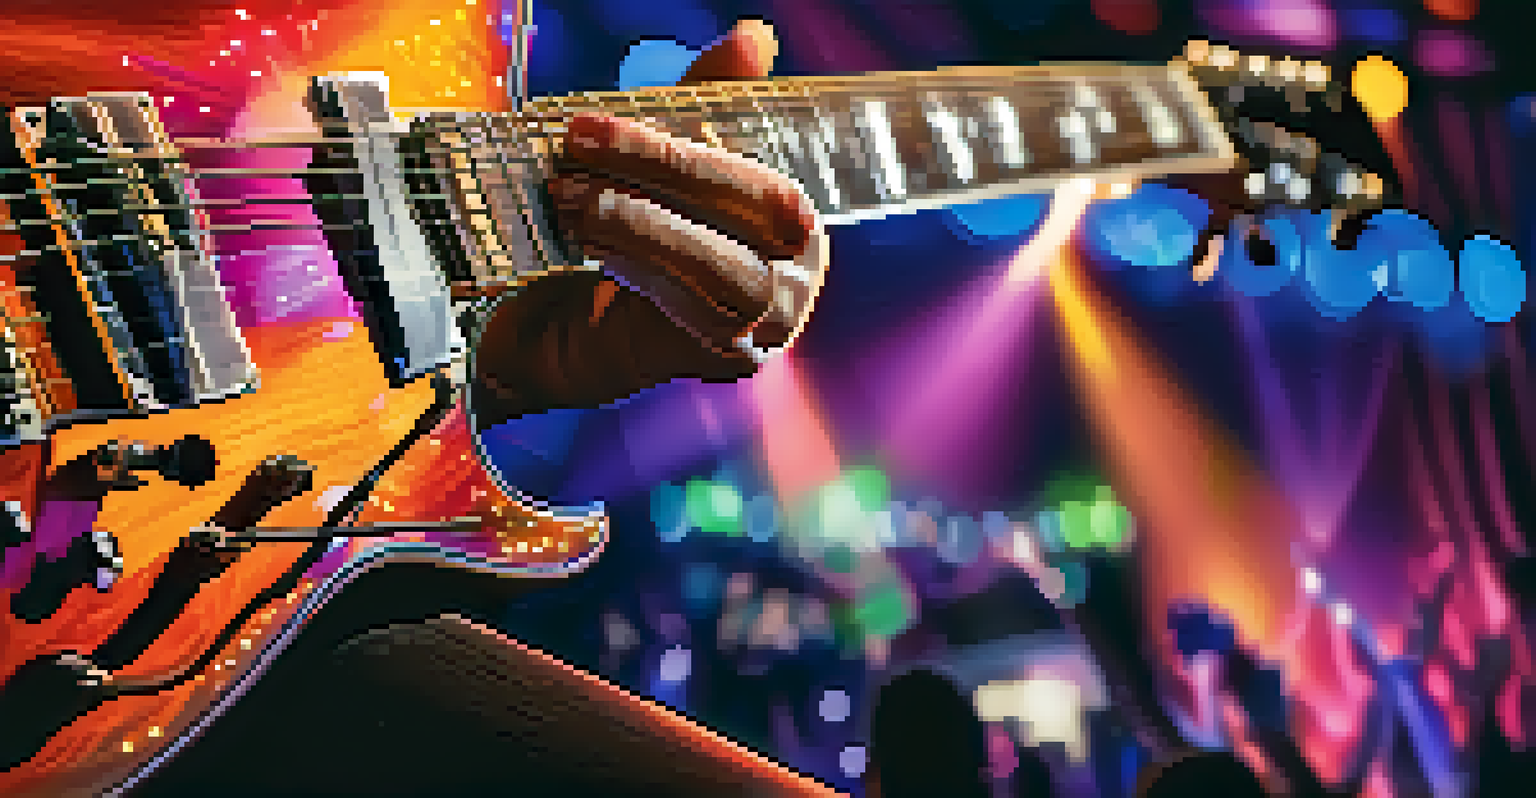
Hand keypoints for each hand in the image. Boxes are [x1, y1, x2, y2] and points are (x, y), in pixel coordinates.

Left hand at [545, 19, 828, 358]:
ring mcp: (772, 320)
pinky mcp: (733, 358)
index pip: (752, 173)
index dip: (677, 146)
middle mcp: (798, 265)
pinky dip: (644, 274)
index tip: (594, 124)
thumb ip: (705, 99)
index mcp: (792, 210)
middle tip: (574, 153)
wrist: (566, 324)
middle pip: (750, 214)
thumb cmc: (626, 230)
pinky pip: (699, 314)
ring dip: (644, 228)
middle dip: (660, 175)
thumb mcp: (660, 156)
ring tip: (575, 204)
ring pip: (725, 267)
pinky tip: (595, 251)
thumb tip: (755, 35)